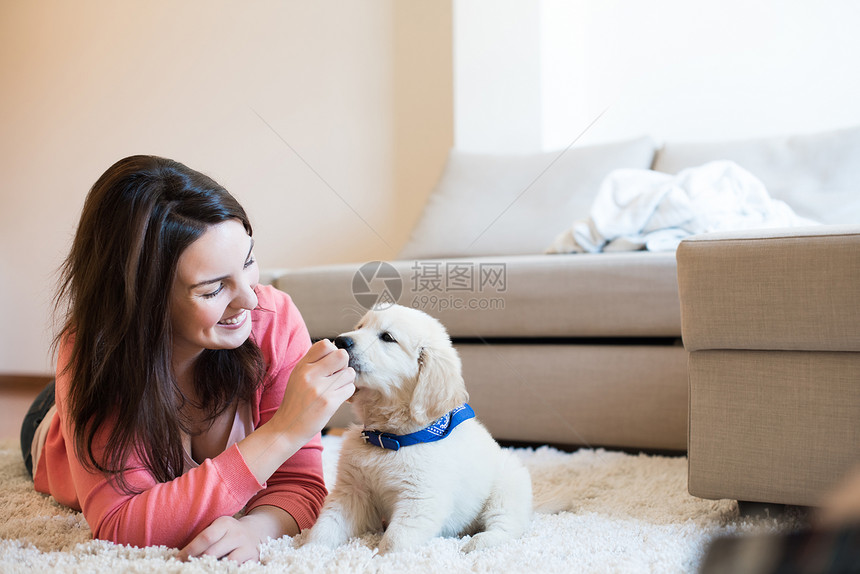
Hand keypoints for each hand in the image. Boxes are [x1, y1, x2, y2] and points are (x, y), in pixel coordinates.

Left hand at [176, 515, 263, 563]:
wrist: (256, 531)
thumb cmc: (228, 532)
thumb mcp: (218, 528)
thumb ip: (204, 538)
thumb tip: (181, 556)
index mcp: (225, 524)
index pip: (206, 538)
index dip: (190, 550)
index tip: (178, 559)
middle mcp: (237, 534)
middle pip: (213, 552)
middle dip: (197, 561)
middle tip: (187, 566)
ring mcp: (246, 547)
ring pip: (225, 563)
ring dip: (211, 568)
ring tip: (203, 569)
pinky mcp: (253, 558)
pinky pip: (236, 568)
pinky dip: (225, 570)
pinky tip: (217, 570)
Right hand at [236, 339, 354, 485]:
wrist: (287, 428)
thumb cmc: (296, 402)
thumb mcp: (298, 377)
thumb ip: (313, 363)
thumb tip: (335, 350)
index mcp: (302, 366)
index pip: (326, 344)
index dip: (333, 352)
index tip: (330, 364)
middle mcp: (310, 374)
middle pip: (342, 355)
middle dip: (343, 365)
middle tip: (337, 376)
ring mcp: (320, 388)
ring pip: (349, 373)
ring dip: (346, 381)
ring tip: (336, 389)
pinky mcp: (329, 403)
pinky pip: (350, 389)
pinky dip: (347, 393)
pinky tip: (336, 398)